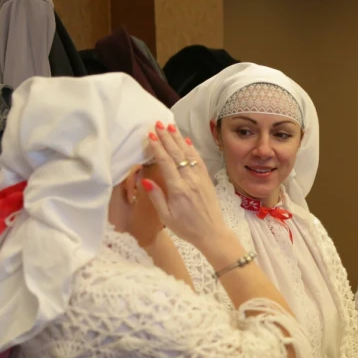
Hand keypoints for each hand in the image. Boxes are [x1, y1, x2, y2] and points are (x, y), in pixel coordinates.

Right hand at [143, 123, 233, 255]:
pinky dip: (192, 149)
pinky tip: (186, 140)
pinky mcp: (207, 180)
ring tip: (170, 126)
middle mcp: (191, 181)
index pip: (166, 163)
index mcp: (178, 190)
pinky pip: (199, 161)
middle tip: (158, 123)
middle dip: (167, 137)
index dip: (158, 148)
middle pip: (177, 154)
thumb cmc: (187, 228)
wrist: (212, 233)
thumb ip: (156, 196)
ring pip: (189, 154)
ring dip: (179, 139)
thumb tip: (145, 179)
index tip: (150, 135)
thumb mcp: (166, 217)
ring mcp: (201, 179)